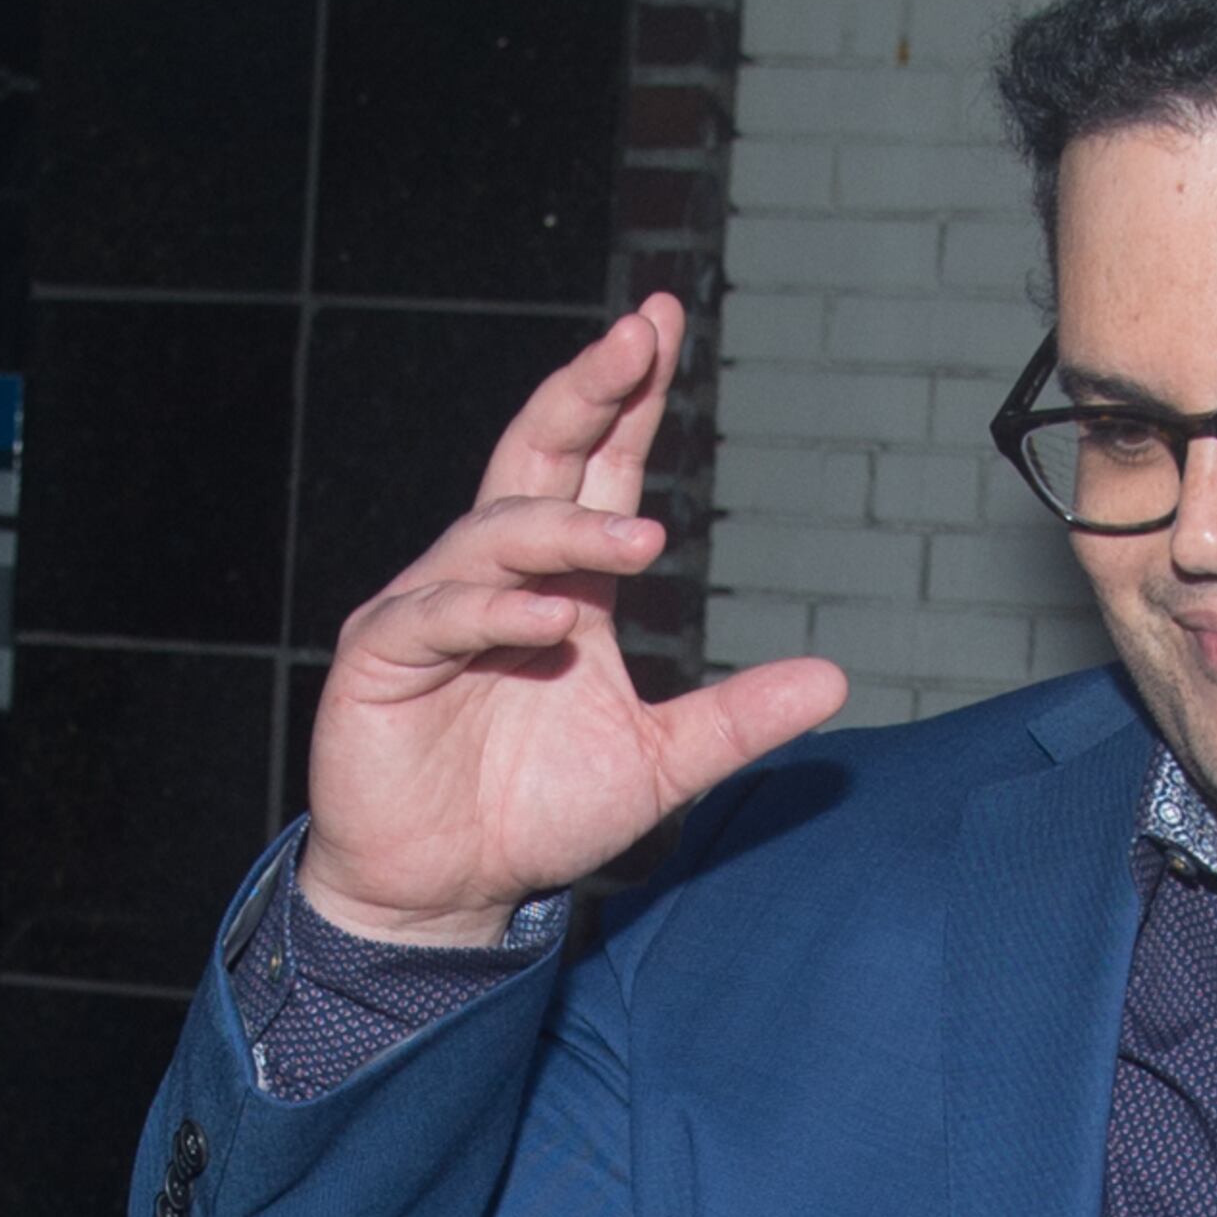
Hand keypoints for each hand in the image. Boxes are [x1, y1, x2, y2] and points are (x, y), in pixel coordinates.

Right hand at [297, 296, 849, 944]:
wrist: (446, 891)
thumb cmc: (536, 816)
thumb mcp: (658, 766)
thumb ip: (736, 720)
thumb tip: (834, 679)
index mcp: (560, 585)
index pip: (597, 469)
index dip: (629, 400)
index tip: (665, 324)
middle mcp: (494, 576)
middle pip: (537, 458)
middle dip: (587, 395)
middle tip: (638, 339)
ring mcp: (432, 607)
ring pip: (496, 534)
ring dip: (566, 529)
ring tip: (640, 543)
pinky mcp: (382, 655)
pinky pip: (442, 616)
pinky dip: (497, 613)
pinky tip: (554, 621)